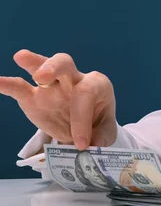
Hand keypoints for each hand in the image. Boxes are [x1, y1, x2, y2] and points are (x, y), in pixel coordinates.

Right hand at [0, 49, 116, 149]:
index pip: (87, 93)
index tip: (80, 144)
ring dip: (32, 63)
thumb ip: (100, 139)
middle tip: (42, 76)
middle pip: (64, 64)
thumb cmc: (98, 125)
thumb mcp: (105, 133)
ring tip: (21, 57)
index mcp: (97, 85)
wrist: (86, 130)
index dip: (82, 119)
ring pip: (42, 67)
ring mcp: (52, 87)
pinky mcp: (33, 98)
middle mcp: (74, 79)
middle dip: (53, 67)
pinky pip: (19, 88)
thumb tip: (90, 148)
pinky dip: (7, 85)